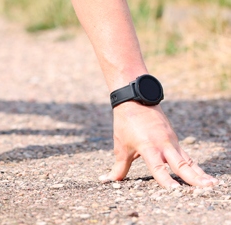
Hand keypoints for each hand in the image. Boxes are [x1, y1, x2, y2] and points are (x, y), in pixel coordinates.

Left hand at [99, 102, 218, 187]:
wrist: (135, 100)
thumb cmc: (126, 124)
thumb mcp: (120, 147)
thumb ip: (118, 167)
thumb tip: (107, 180)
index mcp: (148, 147)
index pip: (158, 167)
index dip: (165, 179)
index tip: (175, 190)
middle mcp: (163, 144)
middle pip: (181, 164)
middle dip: (194, 178)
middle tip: (207, 188)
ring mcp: (172, 141)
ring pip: (188, 160)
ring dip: (200, 173)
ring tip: (212, 184)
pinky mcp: (175, 140)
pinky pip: (187, 156)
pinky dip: (196, 166)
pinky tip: (205, 175)